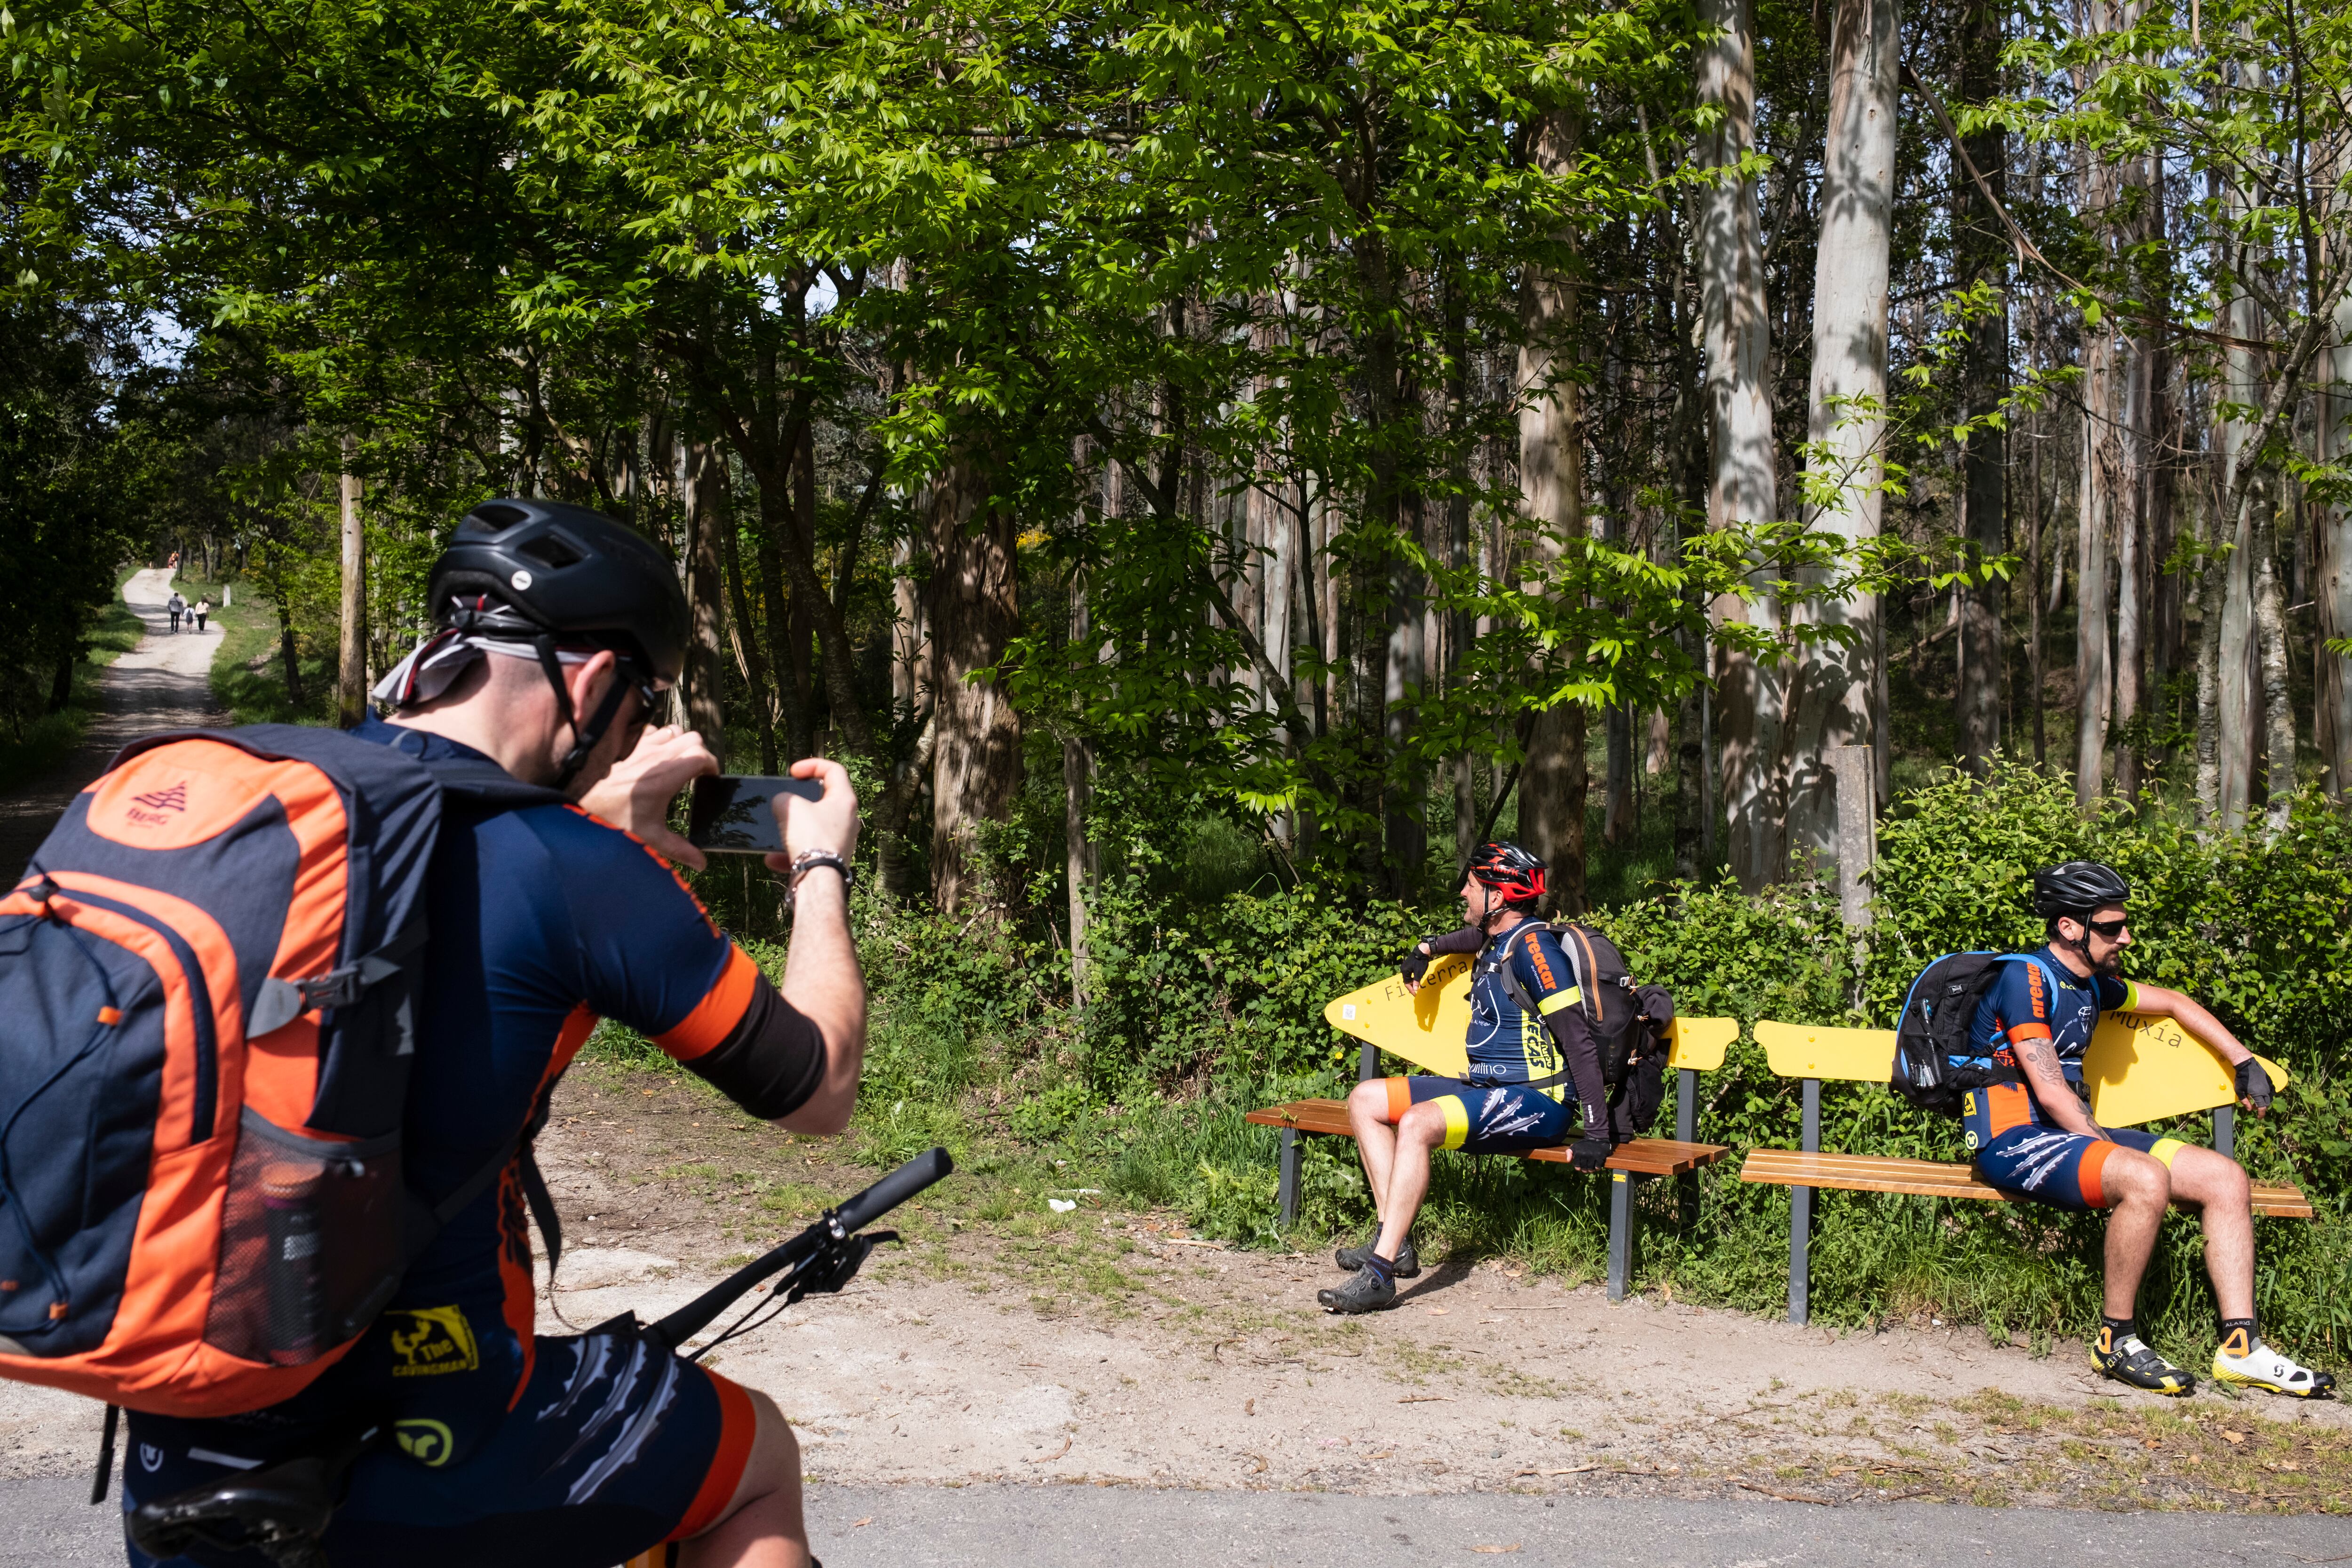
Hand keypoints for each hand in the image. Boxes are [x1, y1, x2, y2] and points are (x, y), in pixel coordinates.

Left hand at [575, 725, 718, 868]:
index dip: (712, 765)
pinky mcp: (631, 747)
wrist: (585, 806)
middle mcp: (657, 757)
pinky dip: (661, 738)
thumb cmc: (618, 821)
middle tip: (699, 772)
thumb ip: (680, 849)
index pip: (701, 755)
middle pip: (693, 738)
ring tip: (681, 761)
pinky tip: (659, 755)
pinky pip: (654, 731)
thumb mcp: (651, 837)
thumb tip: (701, 864)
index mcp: (667, 777)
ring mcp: (643, 749)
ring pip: (674, 731)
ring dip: (682, 742)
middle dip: (701, 753)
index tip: (711, 779)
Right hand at [764, 757, 858, 874]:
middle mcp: (847, 820)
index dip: (812, 765)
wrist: (818, 879)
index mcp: (845, 800)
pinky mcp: (830, 860)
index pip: (834, 770)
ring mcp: (840, 841)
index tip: (792, 772)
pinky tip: (772, 859)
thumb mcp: (790, 807)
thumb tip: (782, 804)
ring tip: (775, 832)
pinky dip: (789, 854)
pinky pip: (807, 851)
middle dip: (799, 801)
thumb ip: (784, 798)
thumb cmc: (810, 837)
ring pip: (812, 828)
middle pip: (823, 801)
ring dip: (791, 830)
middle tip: (785, 801)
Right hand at [1400, 942, 1432, 990]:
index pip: (1406, 983)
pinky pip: (1409, 974)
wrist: (1422, 951)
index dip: (1411, 989)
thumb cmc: (1420, 962)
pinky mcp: (1408, 965)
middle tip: (1416, 991)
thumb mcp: (1419, 972)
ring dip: (1412, 982)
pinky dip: (1413, 978)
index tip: (1415, 994)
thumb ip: (1416, 981)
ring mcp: (1405, 967)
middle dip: (1411, 986)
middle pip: (1406, 980)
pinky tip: (1417, 979)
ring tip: (1417, 985)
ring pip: (1408, 977)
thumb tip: (1415, 989)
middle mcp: (1403, 969)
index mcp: (1404, 971)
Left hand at [1569, 1137, 1612, 1172]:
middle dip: (1585, 1170)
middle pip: (1584, 1168)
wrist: (1597, 1138)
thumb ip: (1569, 1152)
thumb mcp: (1575, 1146)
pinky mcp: (1600, 1157)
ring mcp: (1593, 1156)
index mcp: (1578, 1153)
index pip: (1577, 1166)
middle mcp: (1585, 1154)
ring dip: (1591, 1170)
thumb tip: (1568, 1161)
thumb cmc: (1584, 1144)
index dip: (1578, 1168)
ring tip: (1591, 1169)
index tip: (1580, 1166)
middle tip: (1586, 1169)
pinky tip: (1596, 1166)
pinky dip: (1597, 1168)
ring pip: (1591, 1169)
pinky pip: (1598, 1167)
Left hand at [2236, 1057, 2273, 1114]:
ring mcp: (2269, 1085)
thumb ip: (2244, 1101)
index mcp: (2259, 1095)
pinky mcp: (2269, 1080)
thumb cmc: (2241, 1078)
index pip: (2262, 1108)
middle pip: (2267, 1103)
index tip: (2259, 1118)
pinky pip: (2271, 1090)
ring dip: (2265, 1101)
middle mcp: (2266, 1091)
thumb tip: (2249, 1109)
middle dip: (2261, 1107)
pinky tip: (2262, 1093)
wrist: (2246, 1065)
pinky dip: (2268, 1094)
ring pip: (2270, 1097)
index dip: (2261, 1114)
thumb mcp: (2239, 1091)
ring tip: (2257, 1101)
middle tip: (2254, 1107)